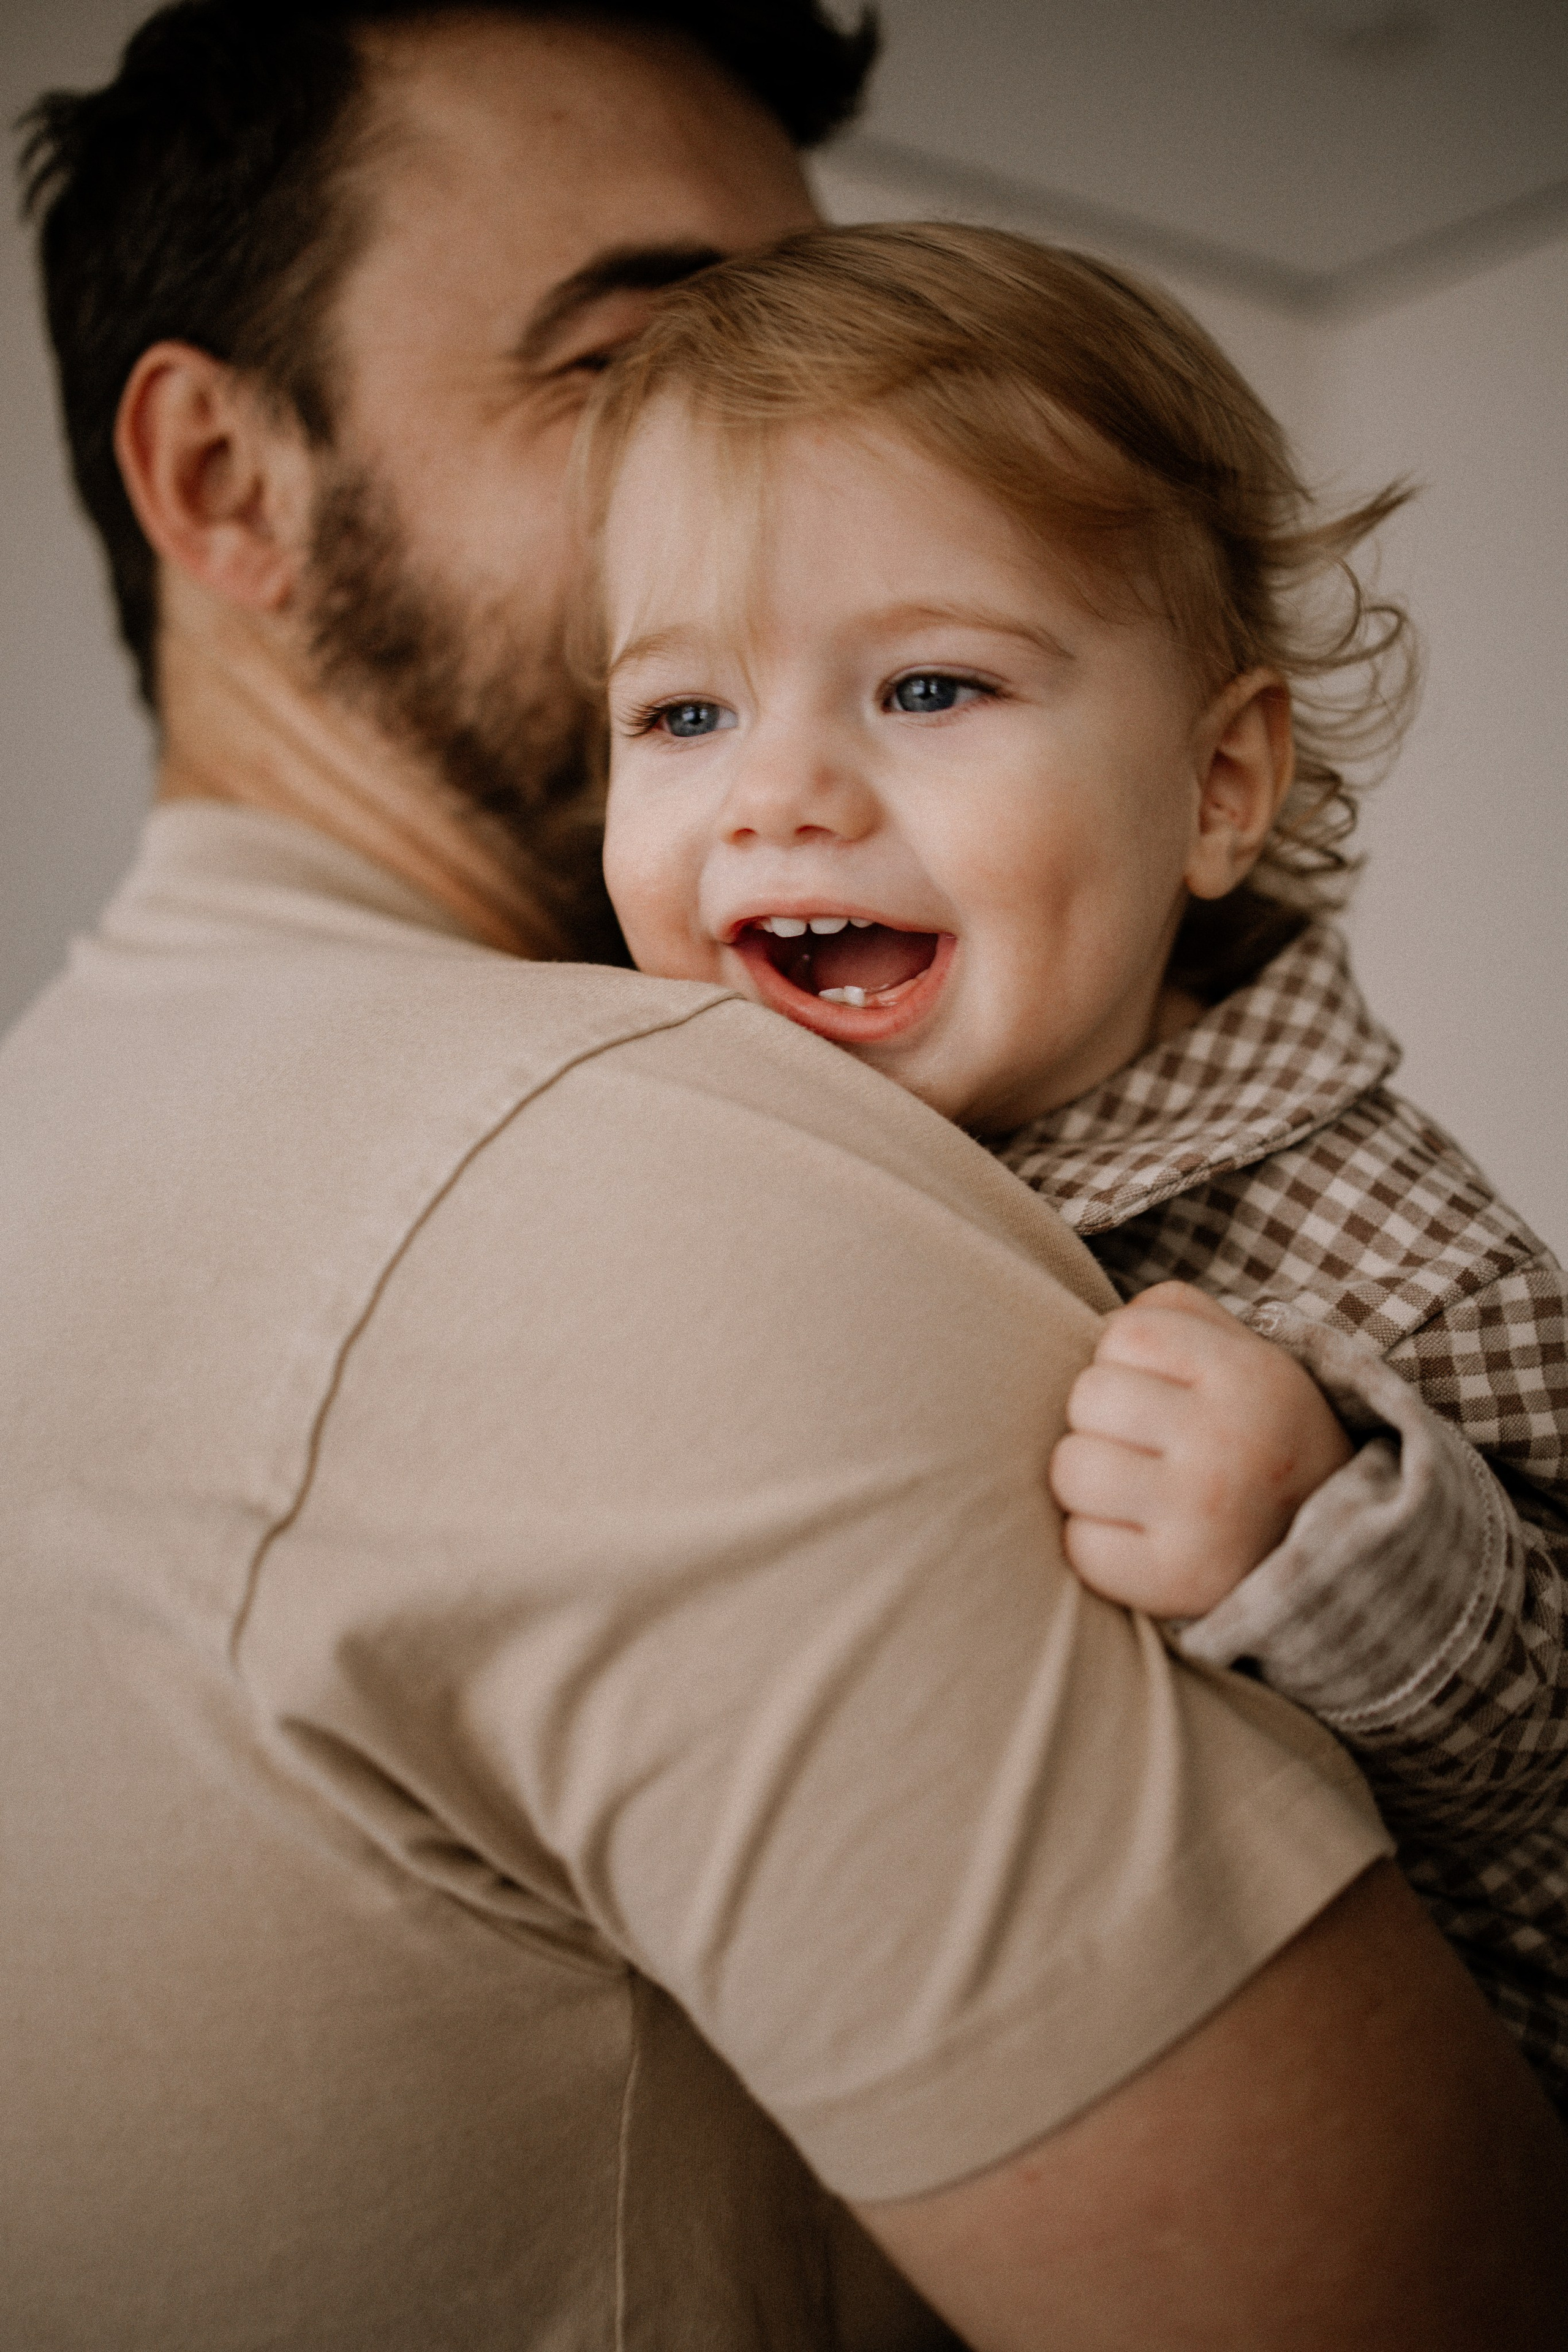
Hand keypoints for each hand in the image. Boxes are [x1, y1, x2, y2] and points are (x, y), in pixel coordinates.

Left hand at [1050, 1282, 1353, 1618]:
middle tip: (1142, 1443)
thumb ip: (1173, 1312)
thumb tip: (1099, 1325)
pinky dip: (1092, 1540)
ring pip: (1071, 1468)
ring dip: (1087, 1477)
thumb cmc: (1254, 1432)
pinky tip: (1132, 1534)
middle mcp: (1231, 1441)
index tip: (1158, 1389)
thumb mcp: (1243, 1352)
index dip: (1125, 1360)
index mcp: (1250, 1376)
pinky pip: (1079, 1544)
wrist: (1333, 1550)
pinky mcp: (1179, 1579)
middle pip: (1089, 1397)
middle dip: (1101, 1417)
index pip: (1123, 1335)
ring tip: (1131, 1487)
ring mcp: (1205, 1515)